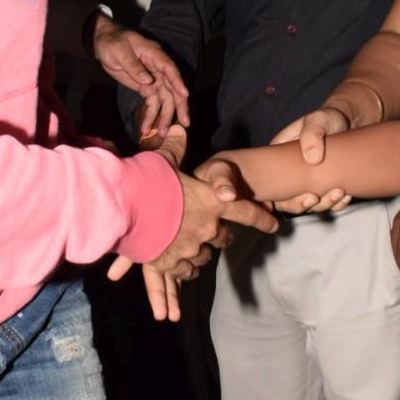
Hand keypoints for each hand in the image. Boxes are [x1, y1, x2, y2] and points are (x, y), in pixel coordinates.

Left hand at [93, 16, 189, 129]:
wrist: (104, 43)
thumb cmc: (112, 42)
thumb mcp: (119, 51)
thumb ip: (133, 65)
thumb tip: (147, 80)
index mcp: (154, 54)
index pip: (169, 68)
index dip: (178, 82)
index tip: (185, 95)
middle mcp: (158, 67)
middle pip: (172, 87)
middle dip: (178, 105)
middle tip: (184, 123)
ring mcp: (153, 78)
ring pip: (164, 99)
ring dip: (164, 116)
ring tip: (161, 133)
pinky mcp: (146, 87)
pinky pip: (152, 103)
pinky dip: (151, 115)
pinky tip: (146, 128)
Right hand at [108, 144, 276, 321]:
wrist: (125, 209)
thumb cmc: (148, 181)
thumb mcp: (164, 161)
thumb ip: (176, 148)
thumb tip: (179, 130)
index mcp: (211, 201)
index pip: (246, 211)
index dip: (262, 218)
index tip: (274, 225)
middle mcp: (208, 227)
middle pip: (224, 237)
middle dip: (223, 235)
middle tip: (217, 233)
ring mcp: (192, 248)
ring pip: (205, 255)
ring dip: (202, 250)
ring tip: (192, 246)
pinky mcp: (173, 263)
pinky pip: (187, 270)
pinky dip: (185, 267)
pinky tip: (178, 263)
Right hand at [266, 111, 350, 212]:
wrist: (348, 122)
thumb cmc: (327, 119)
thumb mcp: (318, 120)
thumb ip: (312, 134)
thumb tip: (312, 158)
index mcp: (279, 157)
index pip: (270, 183)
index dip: (280, 195)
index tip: (299, 193)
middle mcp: (290, 173)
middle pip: (286, 200)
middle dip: (301, 204)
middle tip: (315, 198)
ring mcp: (306, 182)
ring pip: (308, 204)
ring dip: (323, 204)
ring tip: (339, 192)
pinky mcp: (322, 187)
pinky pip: (326, 203)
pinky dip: (337, 204)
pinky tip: (347, 195)